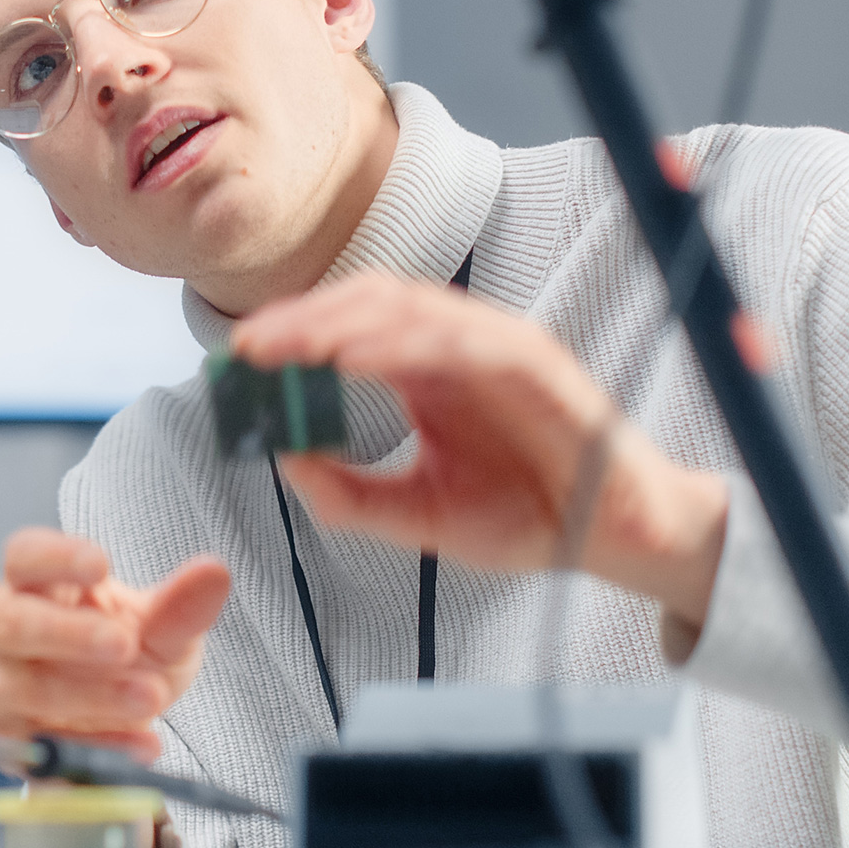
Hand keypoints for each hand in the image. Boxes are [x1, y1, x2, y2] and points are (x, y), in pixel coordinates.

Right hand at [0, 529, 231, 761]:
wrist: (121, 718)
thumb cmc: (128, 653)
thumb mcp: (164, 629)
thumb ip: (181, 605)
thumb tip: (214, 571)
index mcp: (34, 583)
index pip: (24, 556)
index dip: (55, 558)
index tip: (101, 566)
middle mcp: (2, 629)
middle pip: (10, 622)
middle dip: (67, 634)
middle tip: (125, 644)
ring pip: (20, 688)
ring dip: (87, 695)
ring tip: (148, 696)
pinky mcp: (9, 740)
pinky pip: (42, 745)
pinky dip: (96, 747)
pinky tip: (142, 744)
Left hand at [231, 275, 731, 631]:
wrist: (611, 542)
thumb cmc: (526, 517)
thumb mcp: (416, 514)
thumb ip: (347, 495)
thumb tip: (282, 461)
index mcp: (427, 371)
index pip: (350, 326)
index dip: (294, 331)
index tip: (237, 354)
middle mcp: (459, 349)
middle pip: (371, 305)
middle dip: (305, 319)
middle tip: (249, 344)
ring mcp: (500, 350)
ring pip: (414, 311)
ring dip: (347, 322)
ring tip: (292, 344)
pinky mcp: (540, 367)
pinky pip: (470, 341)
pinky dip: (413, 342)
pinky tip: (361, 358)